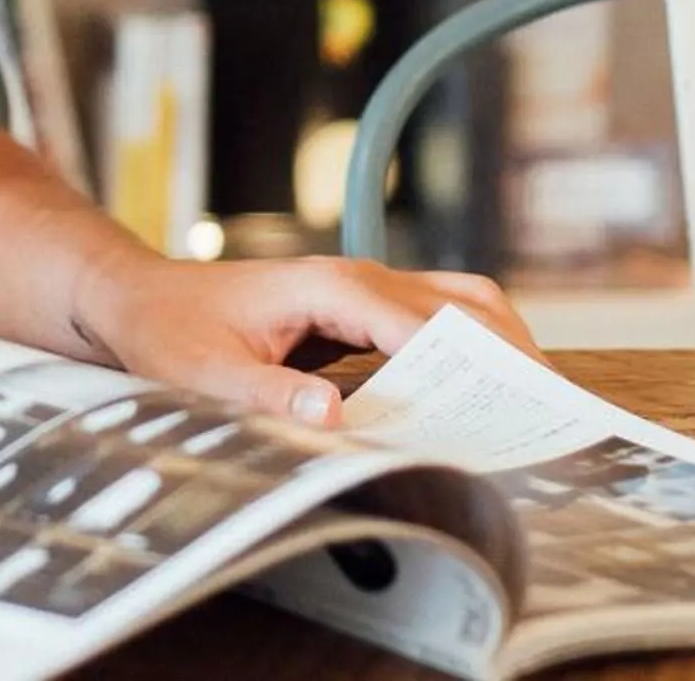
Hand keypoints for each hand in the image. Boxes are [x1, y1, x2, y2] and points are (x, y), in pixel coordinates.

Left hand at [77, 253, 542, 427]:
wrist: (141, 300)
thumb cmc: (170, 331)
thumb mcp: (204, 372)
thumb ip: (266, 392)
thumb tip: (331, 415)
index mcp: (329, 287)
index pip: (422, 324)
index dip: (475, 363)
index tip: (520, 404)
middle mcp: (358, 279)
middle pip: (463, 306)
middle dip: (511, 354)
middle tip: (554, 415)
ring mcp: (364, 290)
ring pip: (460, 305)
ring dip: (501, 349)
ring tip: (536, 410)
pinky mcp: (362, 311)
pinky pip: (436, 323)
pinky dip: (473, 353)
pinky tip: (486, 402)